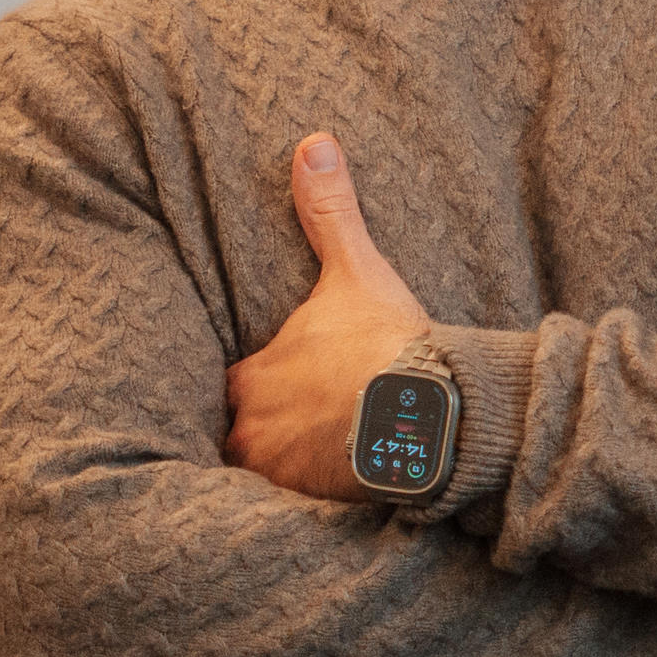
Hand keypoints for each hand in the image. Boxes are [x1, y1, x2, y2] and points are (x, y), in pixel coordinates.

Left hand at [225, 133, 433, 501]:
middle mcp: (254, 430)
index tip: (272, 385)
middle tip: (293, 429)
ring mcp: (279, 475)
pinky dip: (307, 503)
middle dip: (260, 432)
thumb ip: (329, 212)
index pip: (230, 385)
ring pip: (260, 476)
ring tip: (309, 467)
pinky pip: (291, 513)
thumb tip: (313, 144)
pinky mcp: (310, 507)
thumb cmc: (385, 343)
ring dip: (281, 469)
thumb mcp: (355, 270)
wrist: (426, 414)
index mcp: (255, 377)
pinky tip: (328, 501)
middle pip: (238, 435)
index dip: (251, 385)